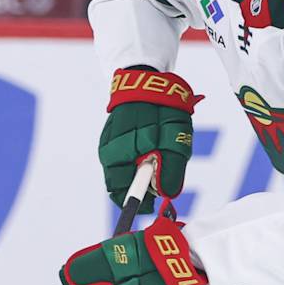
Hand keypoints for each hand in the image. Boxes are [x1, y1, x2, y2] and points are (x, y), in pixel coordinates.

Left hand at [54, 213, 207, 284]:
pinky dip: (114, 273)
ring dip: (99, 278)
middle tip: (73, 273)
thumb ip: (86, 269)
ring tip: (99, 259)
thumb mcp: (112, 260)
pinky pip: (125, 284)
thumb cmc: (153, 259)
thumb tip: (66, 278)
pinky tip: (117, 258)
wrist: (193, 252)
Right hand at [99, 67, 198, 211]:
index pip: (120, 192)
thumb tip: (166, 194)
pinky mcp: (112, 136)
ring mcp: (108, 142)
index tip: (152, 206)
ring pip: (124, 170)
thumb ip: (171, 169)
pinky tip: (150, 145)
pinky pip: (124, 157)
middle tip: (161, 175)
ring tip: (158, 153)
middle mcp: (108, 151)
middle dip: (142, 185)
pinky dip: (138, 158)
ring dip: (142, 170)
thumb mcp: (175, 140)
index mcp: (117, 154)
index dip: (136, 203)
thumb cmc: (162, 109)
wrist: (148, 78)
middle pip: (122, 183)